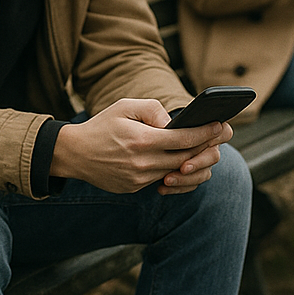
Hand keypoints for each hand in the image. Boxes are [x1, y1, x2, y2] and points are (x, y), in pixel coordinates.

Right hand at [49, 97, 231, 194]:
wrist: (74, 153)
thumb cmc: (102, 125)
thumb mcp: (124, 106)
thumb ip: (153, 109)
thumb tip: (174, 122)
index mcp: (142, 140)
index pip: (184, 139)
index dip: (205, 133)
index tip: (219, 126)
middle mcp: (143, 163)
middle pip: (186, 158)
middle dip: (205, 147)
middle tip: (218, 137)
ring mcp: (139, 179)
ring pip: (176, 172)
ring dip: (191, 161)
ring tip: (200, 148)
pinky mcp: (134, 188)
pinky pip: (162, 180)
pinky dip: (173, 170)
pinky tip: (178, 160)